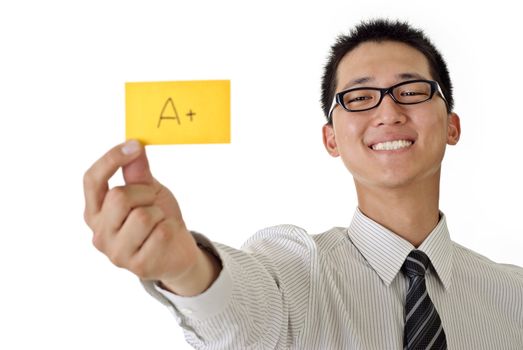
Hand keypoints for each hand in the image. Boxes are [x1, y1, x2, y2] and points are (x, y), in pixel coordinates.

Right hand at [83, 140, 217, 295]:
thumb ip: (137, 172)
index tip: (133, 145)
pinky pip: (161, 232)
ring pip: (143, 216)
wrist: (178, 252)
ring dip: (159, 214)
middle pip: (119, 197)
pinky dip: (171, 228)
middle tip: (154, 203)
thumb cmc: (158, 219)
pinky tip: (167, 238)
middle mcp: (100, 233)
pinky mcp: (139, 266)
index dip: (110, 160)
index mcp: (96, 212)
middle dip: (145, 194)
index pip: (92, 180)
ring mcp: (117, 253)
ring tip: (159, 223)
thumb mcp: (148, 191)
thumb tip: (133, 143)